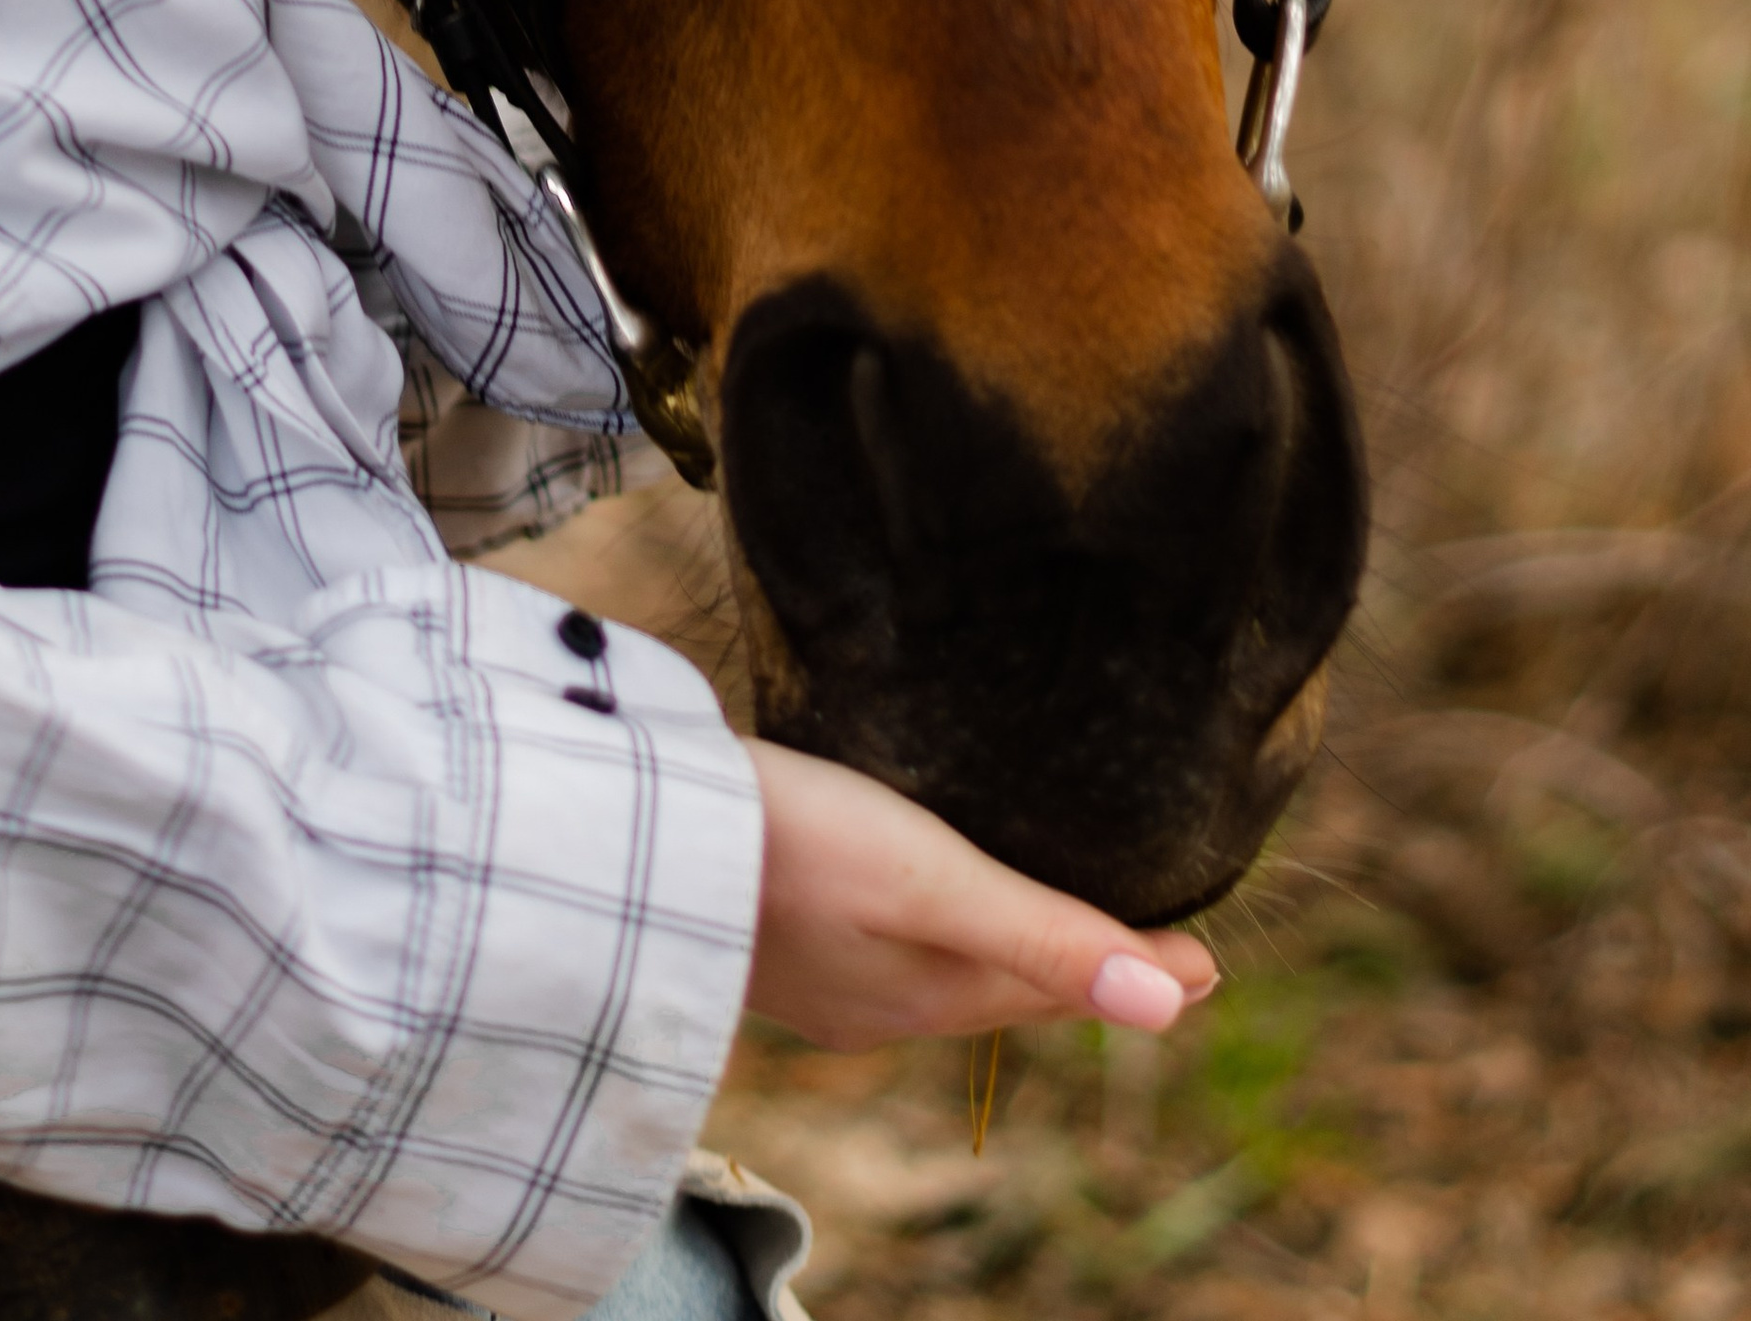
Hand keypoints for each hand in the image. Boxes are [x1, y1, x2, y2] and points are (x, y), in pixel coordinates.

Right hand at [741, 739, 1219, 1050]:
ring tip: (1053, 922)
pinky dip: (937, 932)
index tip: (1213, 960)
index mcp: (932, 996)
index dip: (1141, 971)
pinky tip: (918, 903)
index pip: (1065, 990)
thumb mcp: (933, 882)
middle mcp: (884, 1005)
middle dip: (1081, 966)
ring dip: (1009, 951)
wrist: (633, 840)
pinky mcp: (776, 939)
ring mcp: (825, 979)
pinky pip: (889, 950)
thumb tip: (1174, 1007)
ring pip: (947, 972)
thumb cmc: (790, 846)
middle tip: (1155, 948)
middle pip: (1010, 989)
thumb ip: (1044, 939)